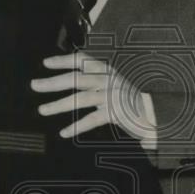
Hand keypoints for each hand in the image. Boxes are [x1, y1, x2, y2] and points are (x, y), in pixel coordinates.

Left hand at [30, 52, 157, 145]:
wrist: (159, 113)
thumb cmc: (135, 102)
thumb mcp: (116, 86)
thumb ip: (98, 83)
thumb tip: (73, 82)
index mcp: (108, 71)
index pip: (83, 61)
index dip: (63, 60)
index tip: (46, 63)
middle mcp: (109, 80)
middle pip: (76, 79)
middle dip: (53, 82)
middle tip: (34, 85)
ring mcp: (113, 96)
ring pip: (81, 98)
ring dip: (59, 104)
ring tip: (43, 110)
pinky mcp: (116, 112)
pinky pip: (93, 119)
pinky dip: (77, 126)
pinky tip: (64, 133)